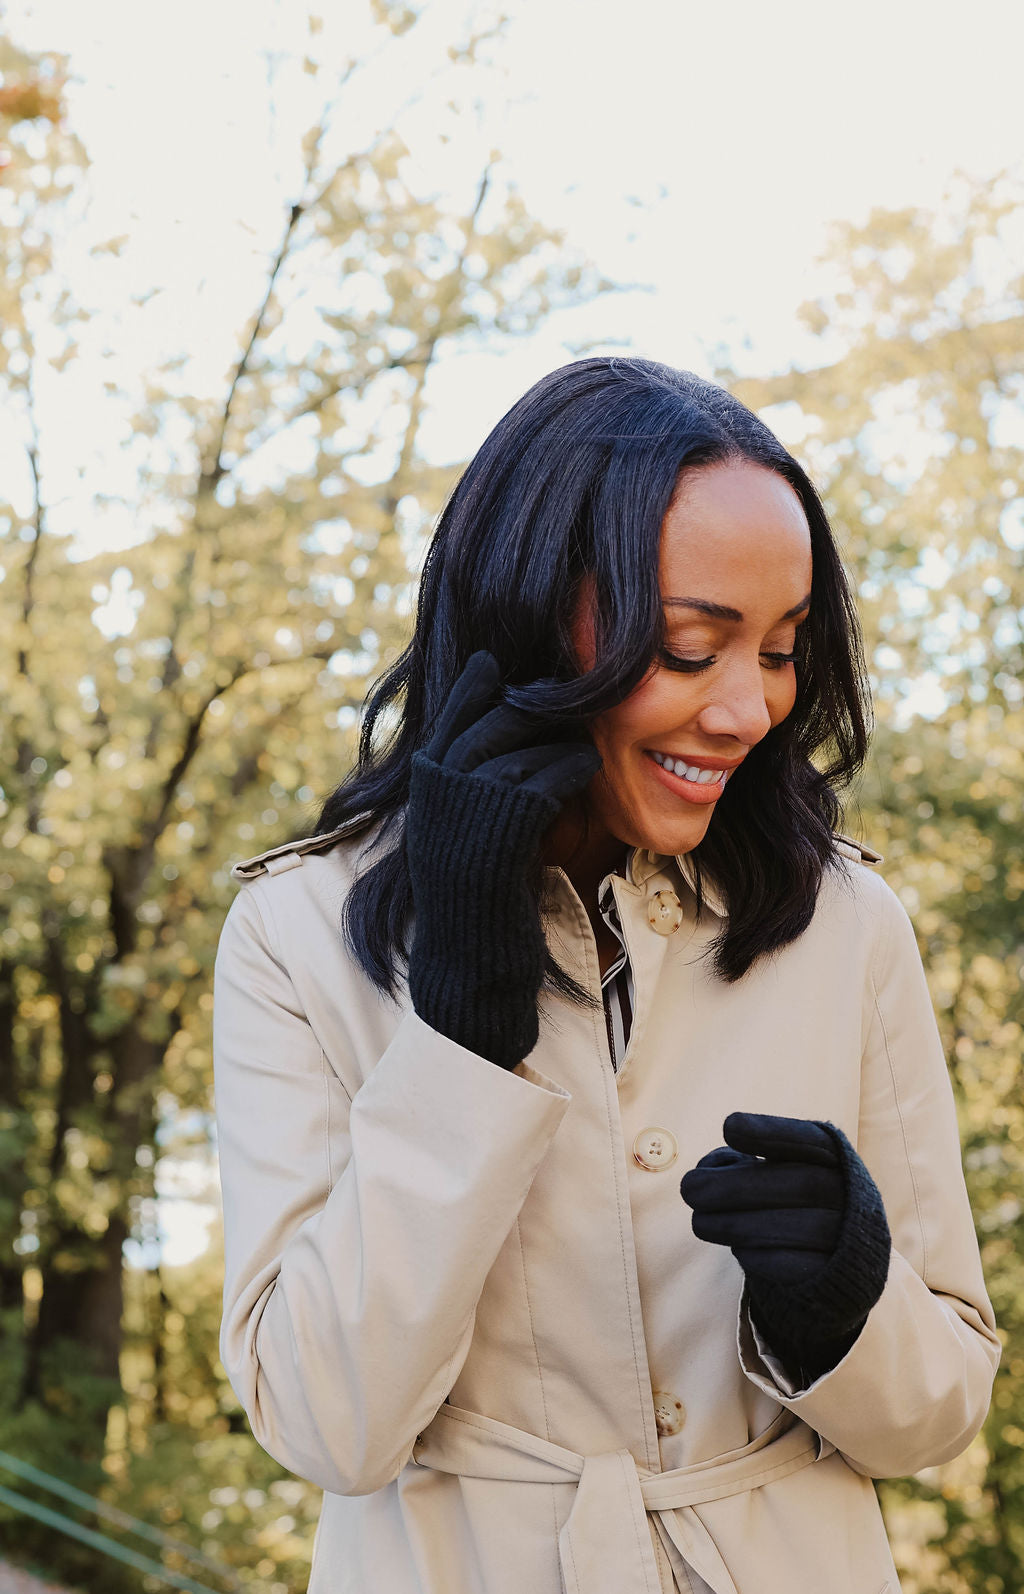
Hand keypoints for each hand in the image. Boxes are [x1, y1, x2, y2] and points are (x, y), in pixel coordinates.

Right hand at [406, 652, 600, 1069]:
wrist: (471, 969)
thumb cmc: (478, 907)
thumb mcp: (464, 838)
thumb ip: (472, 792)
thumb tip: (502, 746)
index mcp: (424, 790)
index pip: (450, 715)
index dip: (474, 687)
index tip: (493, 664)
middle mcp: (437, 791)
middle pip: (491, 716)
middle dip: (532, 702)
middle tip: (566, 692)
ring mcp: (467, 807)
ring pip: (523, 739)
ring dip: (560, 734)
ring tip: (584, 735)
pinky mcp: (503, 827)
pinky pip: (546, 774)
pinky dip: (572, 767)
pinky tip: (587, 768)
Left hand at [680, 1112, 890, 1382]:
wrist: (839, 1263)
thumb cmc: (795, 1203)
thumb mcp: (778, 1171)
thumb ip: (742, 1163)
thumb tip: (707, 1170)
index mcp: (837, 1159)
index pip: (810, 1139)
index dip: (771, 1131)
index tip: (728, 1126)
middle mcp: (851, 1194)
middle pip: (801, 1183)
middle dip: (737, 1185)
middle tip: (689, 1189)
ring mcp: (849, 1237)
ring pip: (797, 1226)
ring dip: (738, 1223)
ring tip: (700, 1221)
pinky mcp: (837, 1278)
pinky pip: (798, 1266)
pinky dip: (760, 1256)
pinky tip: (737, 1248)